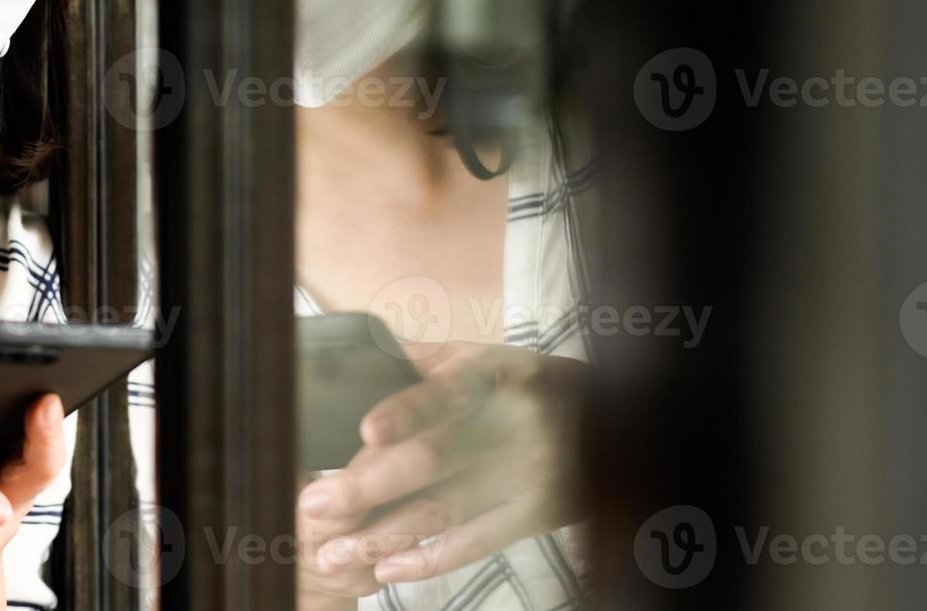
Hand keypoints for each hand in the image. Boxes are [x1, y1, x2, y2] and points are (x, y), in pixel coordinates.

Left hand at [296, 342, 586, 593]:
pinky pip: (474, 544)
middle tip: (315, 504)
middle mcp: (514, 425)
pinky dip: (427, 561)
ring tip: (333, 552)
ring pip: (445, 511)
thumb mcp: (484, 357)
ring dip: (382, 536)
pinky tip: (385, 568)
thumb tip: (358, 356)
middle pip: (434, 460)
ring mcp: (528, 476)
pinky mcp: (538, 515)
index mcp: (494, 375)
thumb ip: (424, 361)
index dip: (409, 412)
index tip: (366, 431)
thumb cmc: (522, 385)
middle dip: (367, 487)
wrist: (611, 418)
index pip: (448, 393)